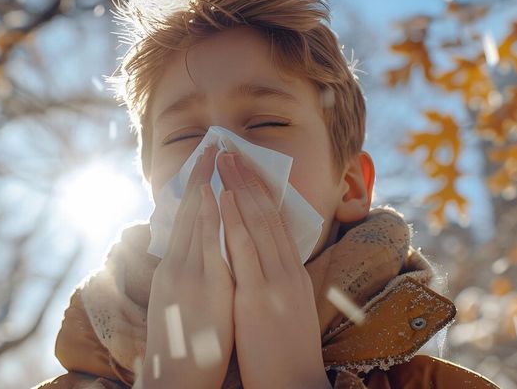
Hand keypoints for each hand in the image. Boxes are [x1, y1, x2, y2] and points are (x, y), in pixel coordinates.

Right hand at [140, 144, 234, 388]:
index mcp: (172, 271)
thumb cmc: (182, 348)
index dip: (192, 191)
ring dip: (205, 185)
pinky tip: (215, 194)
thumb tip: (192, 258)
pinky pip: (208, 243)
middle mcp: (176, 267)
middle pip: (186, 213)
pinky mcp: (203, 287)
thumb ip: (185, 278)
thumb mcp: (179, 306)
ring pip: (195, 220)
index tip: (202, 164)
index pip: (182, 222)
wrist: (173, 380)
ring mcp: (187, 275)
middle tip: (209, 145)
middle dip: (199, 178)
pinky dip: (210, 216)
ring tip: (214, 155)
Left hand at [218, 151, 329, 388]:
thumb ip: (276, 284)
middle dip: (248, 180)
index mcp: (293, 276)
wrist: (294, 387)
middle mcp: (287, 272)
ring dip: (238, 188)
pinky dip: (233, 220)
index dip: (260, 193)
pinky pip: (244, 250)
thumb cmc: (284, 354)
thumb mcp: (286, 310)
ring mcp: (274, 283)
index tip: (245, 169)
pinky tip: (222, 198)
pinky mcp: (258, 297)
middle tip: (230, 151)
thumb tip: (261, 263)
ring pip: (257, 224)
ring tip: (224, 161)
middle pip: (267, 216)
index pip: (277, 223)